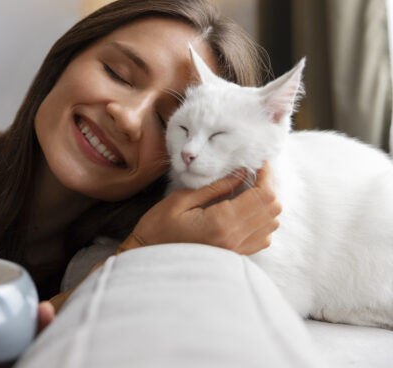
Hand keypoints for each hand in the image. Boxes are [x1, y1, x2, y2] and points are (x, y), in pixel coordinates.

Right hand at [132, 162, 280, 254]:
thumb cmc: (157, 228)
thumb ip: (215, 187)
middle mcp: (234, 238)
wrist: (148, 259)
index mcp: (222, 222)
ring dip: (265, 205)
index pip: (262, 196)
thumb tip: (240, 173)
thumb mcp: (181, 200)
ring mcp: (235, 250)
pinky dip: (261, 222)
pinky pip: (262, 239)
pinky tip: (244, 211)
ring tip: (250, 191)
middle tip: (254, 174)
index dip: (266, 175)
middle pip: (272, 210)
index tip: (259, 163)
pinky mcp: (233, 256)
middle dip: (268, 187)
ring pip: (271, 225)